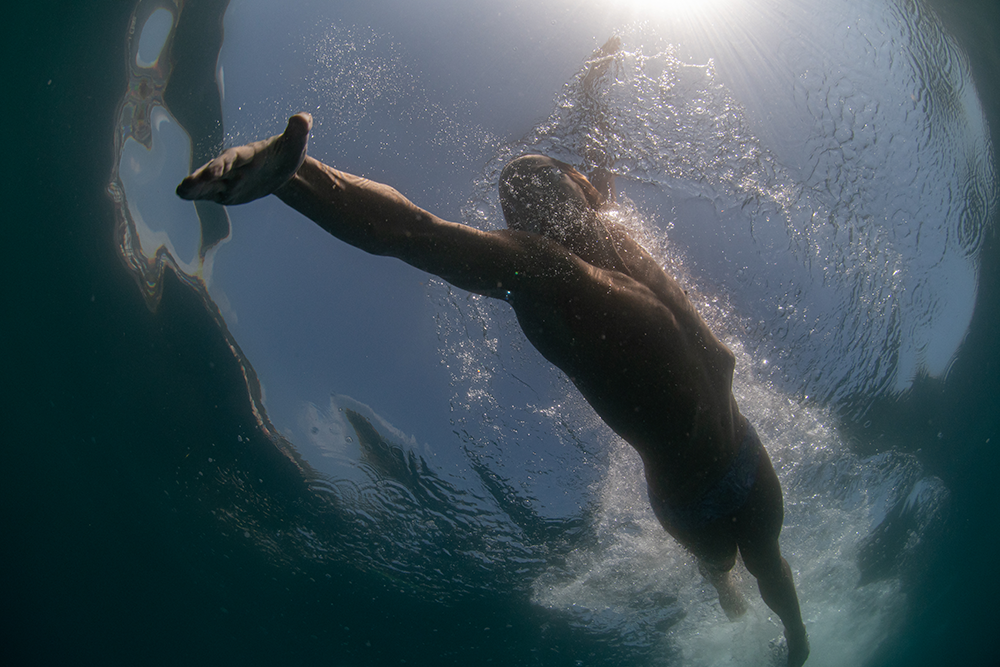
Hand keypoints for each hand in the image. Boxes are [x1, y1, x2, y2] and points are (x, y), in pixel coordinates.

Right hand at [176, 113, 312, 204]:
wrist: (283, 169)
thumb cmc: (287, 152)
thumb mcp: (296, 143)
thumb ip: (298, 130)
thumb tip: (303, 118)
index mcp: (248, 154)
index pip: (233, 159)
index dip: (222, 165)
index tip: (212, 172)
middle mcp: (233, 166)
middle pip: (215, 170)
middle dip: (202, 177)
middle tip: (186, 184)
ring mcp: (228, 179)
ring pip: (209, 183)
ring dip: (196, 187)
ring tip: (181, 191)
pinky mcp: (226, 191)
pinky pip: (211, 193)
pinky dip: (199, 194)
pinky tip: (185, 195)